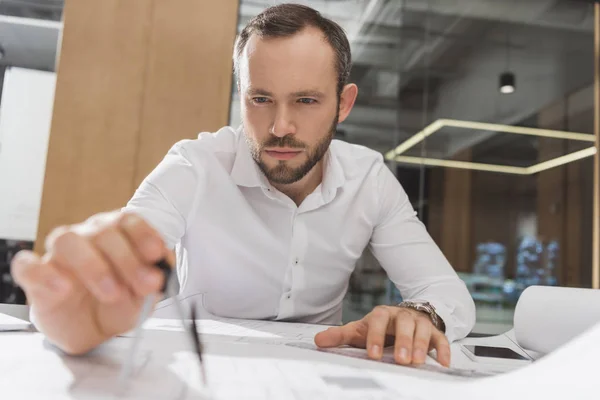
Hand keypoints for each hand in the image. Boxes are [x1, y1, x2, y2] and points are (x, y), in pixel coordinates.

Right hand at [11, 211, 173, 354]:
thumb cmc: (117, 304)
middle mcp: (87, 237)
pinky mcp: (35, 277)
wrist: (89, 330)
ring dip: (93, 265)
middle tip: (145, 285)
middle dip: (128, 259)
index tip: (158, 254)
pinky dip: (44, 274)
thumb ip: (152, 286)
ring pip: (67, 240)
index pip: (128, 220)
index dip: (145, 234)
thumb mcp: (143, 298)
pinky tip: (63, 288)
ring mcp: (58, 255)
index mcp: (117, 235)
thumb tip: (160, 275)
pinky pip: (28, 265)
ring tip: (112, 292)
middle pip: (103, 231)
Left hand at [314, 305, 450, 366]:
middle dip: (402, 342)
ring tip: (418, 362)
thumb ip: (341, 336)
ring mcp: (419, 323)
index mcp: (382, 314)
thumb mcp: (360, 330)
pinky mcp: (435, 331)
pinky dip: (444, 350)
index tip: (372, 355)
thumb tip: (318, 341)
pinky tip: (443, 363)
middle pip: (403, 325)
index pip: (377, 321)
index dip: (375, 337)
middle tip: (400, 360)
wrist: (406, 316)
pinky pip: (442, 339)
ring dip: (421, 346)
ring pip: (423, 330)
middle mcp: (402, 316)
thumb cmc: (381, 327)